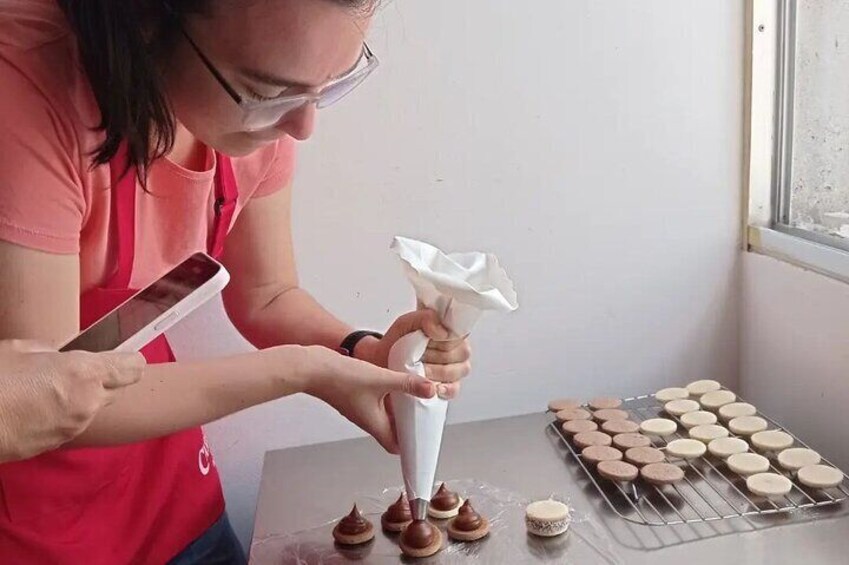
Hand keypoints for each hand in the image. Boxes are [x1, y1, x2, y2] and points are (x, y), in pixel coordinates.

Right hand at [0, 340, 145, 461]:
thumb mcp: (20, 349)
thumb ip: (51, 350)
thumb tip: (61, 352)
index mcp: (84, 373)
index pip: (132, 368)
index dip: (130, 361)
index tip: (125, 357)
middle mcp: (88, 402)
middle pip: (116, 389)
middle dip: (105, 380)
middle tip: (78, 371)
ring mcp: (74, 426)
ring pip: (94, 407)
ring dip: (83, 398)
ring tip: (50, 389)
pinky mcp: (58, 443)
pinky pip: (73, 423)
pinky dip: (65, 414)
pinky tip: (38, 407)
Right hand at [301, 345, 435, 453]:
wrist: (312, 368)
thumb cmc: (341, 378)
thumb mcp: (381, 379)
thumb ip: (407, 384)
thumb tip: (430, 389)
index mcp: (374, 424)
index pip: (395, 446)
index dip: (410, 446)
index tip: (424, 439)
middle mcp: (366, 420)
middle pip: (392, 431)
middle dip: (408, 426)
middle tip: (425, 415)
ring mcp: (359, 408)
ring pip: (384, 416)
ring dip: (399, 410)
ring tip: (415, 398)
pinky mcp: (354, 396)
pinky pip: (376, 403)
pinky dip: (388, 398)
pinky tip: (395, 383)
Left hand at [357, 310, 471, 399]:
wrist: (384, 361)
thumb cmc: (398, 341)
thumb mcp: (406, 323)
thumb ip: (425, 319)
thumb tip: (442, 331)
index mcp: (452, 331)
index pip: (460, 334)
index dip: (443, 339)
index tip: (427, 341)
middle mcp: (459, 349)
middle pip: (460, 353)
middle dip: (436, 356)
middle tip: (418, 356)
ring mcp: (457, 369)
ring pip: (457, 371)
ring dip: (435, 371)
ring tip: (418, 369)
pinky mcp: (451, 387)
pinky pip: (454, 389)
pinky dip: (442, 389)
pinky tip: (430, 386)